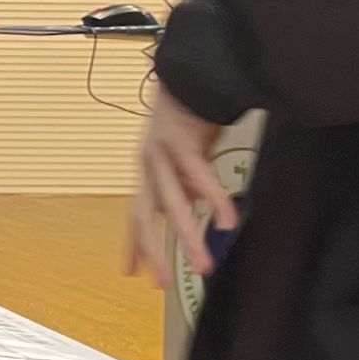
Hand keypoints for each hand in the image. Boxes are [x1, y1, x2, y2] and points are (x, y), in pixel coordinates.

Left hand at [127, 87, 237, 289]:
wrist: (191, 75)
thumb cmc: (190, 117)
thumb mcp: (185, 156)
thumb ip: (183, 183)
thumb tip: (191, 206)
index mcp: (148, 172)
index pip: (136, 215)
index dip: (133, 244)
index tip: (130, 272)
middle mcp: (148, 165)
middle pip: (146, 216)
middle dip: (154, 251)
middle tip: (163, 284)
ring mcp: (162, 154)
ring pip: (173, 203)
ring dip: (189, 236)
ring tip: (203, 264)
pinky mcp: (183, 141)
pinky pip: (199, 176)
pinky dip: (214, 199)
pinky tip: (228, 220)